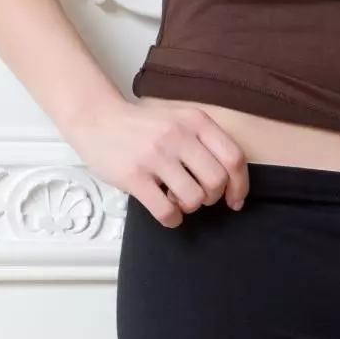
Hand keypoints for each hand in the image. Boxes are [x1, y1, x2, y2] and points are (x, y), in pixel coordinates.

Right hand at [63, 93, 249, 227]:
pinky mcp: (134, 176)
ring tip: (177, 199)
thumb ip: (205, 141)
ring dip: (190, 207)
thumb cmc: (144, 126)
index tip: (235, 199)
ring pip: (194, 198)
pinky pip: (165, 210)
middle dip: (212, 197)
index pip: (234, 157)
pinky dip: (172, 219)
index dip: (240, 185)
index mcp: (196, 121)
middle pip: (217, 181)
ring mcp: (156, 156)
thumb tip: (231, 179)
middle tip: (199, 196)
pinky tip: (167, 212)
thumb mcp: (180, 120)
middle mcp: (179, 136)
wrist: (99, 119)